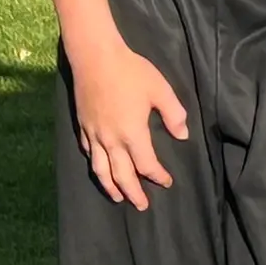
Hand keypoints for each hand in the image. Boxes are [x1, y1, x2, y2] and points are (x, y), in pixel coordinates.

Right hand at [67, 41, 188, 209]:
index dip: (157, 176)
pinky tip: (100, 169)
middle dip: (133, 193)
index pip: (146, 165)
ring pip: (100, 170)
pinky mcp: (83, 126)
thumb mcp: (160, 90)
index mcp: (132, 134)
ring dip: (110, 187)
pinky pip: (89, 153)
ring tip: (118, 198)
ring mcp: (94, 134)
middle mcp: (111, 140)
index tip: (167, 182)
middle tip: (142, 206)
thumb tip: (183, 136)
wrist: (95, 58)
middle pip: (122, 175)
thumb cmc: (131, 72)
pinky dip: (95, 166)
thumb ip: (174, 115)